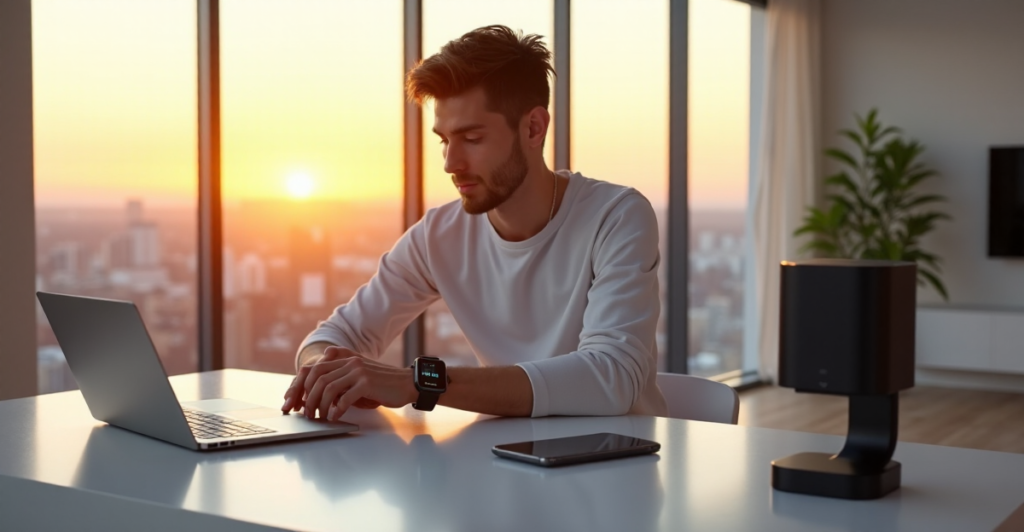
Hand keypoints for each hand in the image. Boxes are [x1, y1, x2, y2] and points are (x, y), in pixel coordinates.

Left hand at [283, 346, 417, 420]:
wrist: (407, 384)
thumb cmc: (383, 385)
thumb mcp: (359, 378)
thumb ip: (341, 382)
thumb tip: (319, 398)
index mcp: (345, 359)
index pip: (314, 369)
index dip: (301, 386)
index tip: (296, 403)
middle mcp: (350, 362)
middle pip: (317, 378)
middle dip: (307, 398)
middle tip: (306, 413)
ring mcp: (358, 371)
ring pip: (328, 388)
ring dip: (320, 405)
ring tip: (319, 417)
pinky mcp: (367, 383)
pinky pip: (344, 398)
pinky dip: (337, 409)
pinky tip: (335, 417)